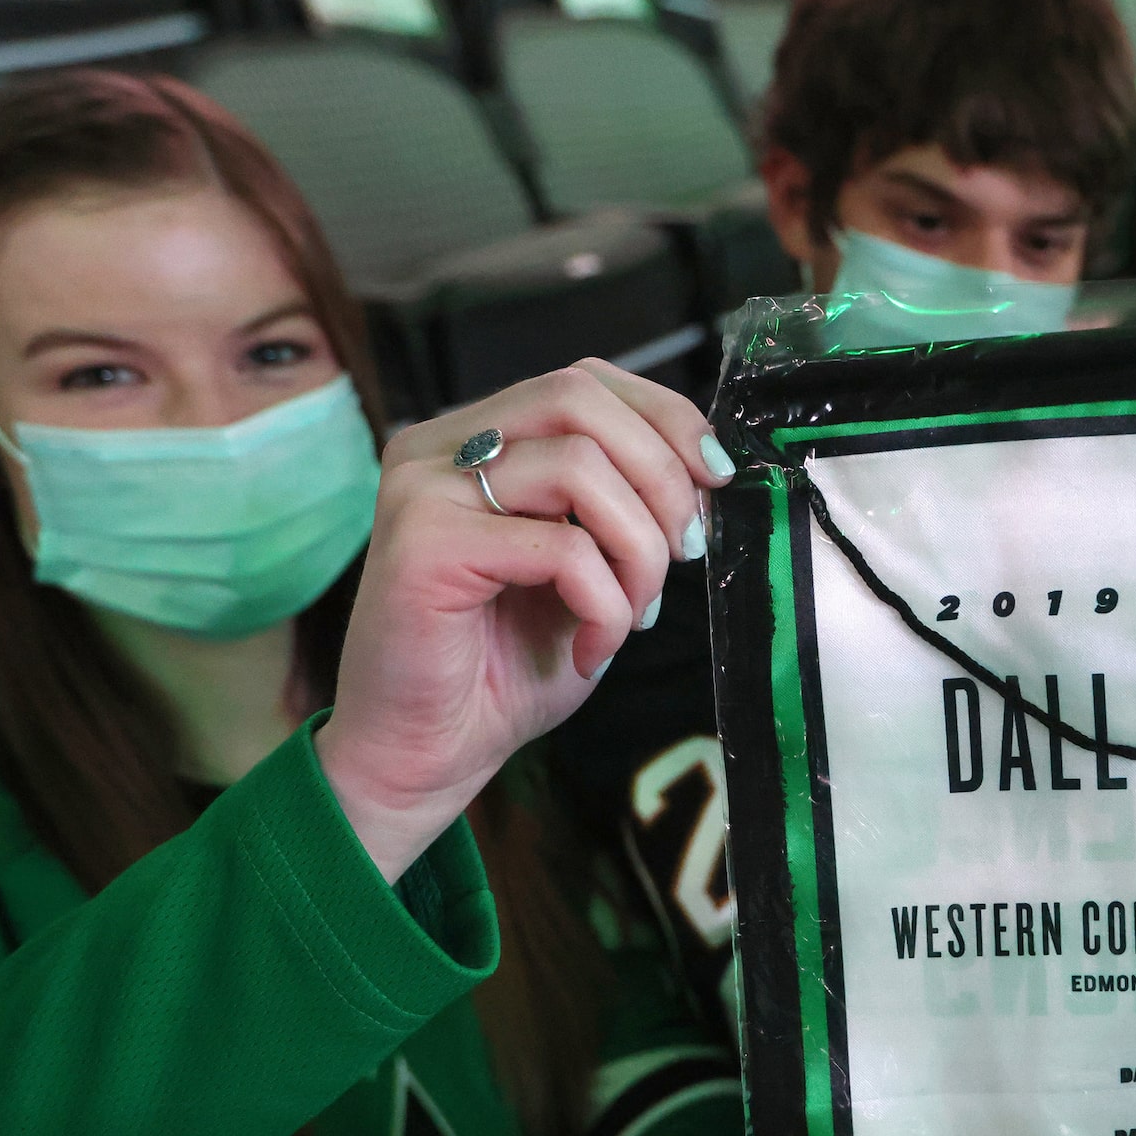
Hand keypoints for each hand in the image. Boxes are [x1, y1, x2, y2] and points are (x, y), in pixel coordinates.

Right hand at [314, 360, 728, 877]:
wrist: (422, 756)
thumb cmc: (499, 672)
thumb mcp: (584, 574)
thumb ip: (621, 511)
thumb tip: (704, 471)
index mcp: (472, 441)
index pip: (584, 380)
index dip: (665, 418)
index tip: (714, 480)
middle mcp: (437, 448)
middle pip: (579, 397)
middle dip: (661, 476)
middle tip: (683, 554)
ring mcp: (423, 489)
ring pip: (578, 463)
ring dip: (636, 547)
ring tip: (631, 615)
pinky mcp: (424, 544)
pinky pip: (560, 546)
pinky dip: (603, 603)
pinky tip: (588, 650)